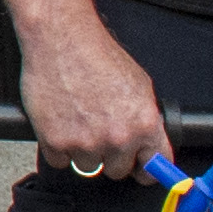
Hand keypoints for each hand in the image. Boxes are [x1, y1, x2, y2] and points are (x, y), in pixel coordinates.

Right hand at [19, 14, 171, 179]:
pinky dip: (57, 147)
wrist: (61, 41)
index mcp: (144, 124)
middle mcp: (117, 138)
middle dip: (110, 155)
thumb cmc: (96, 55)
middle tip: (98, 133)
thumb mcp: (139, 85)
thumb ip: (145, 118)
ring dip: (82, 151)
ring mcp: (86, 142)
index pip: (156, 166)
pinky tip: (59, 125)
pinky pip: (59, 161)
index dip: (147, 169)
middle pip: (118, 170)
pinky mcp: (56, 141)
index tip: (142, 170)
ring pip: (87, 167)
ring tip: (76, 123)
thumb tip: (147, 140)